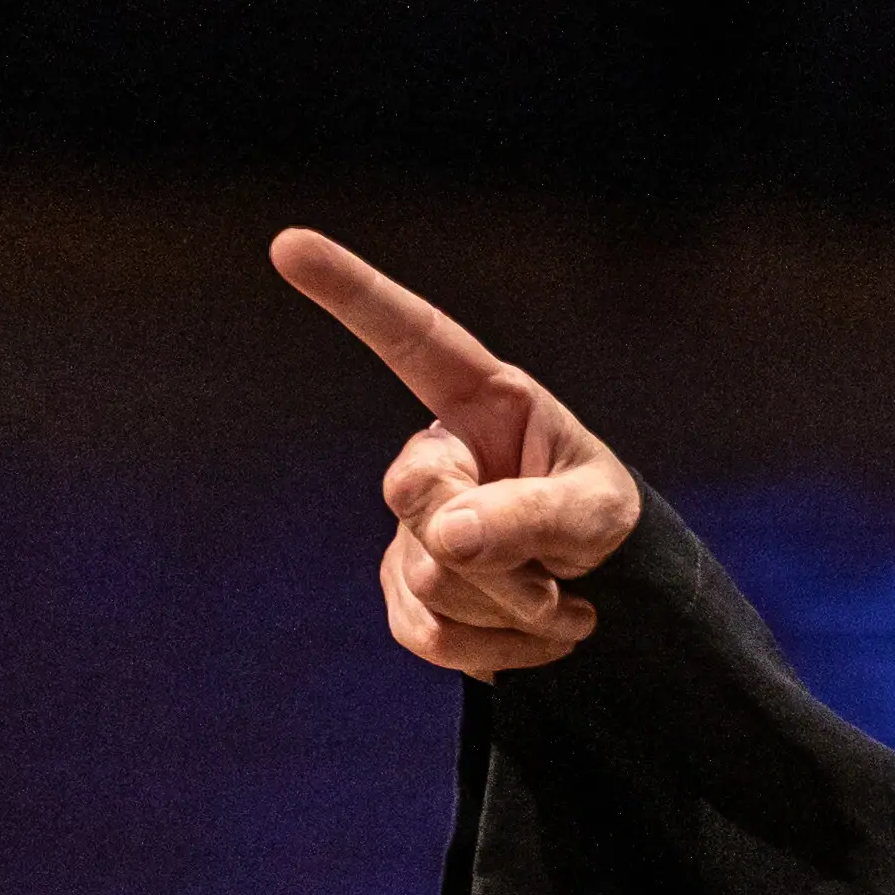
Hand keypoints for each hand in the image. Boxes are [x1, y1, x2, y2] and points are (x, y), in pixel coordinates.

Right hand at [272, 228, 641, 679]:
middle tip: (564, 577)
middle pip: (417, 498)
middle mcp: (434, 454)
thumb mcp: (597, 513)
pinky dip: (496, 651)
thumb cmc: (603, 525)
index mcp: (483, 402)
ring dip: (514, 610)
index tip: (288, 243)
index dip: (353, 293)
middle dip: (502, 556)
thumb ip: (533, 515)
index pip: (413, 340)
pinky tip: (536, 634)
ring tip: (562, 602)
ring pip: (432, 579)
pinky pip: (428, 634)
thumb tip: (447, 533)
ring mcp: (408, 526)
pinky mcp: (403, 592)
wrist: (605, 594)